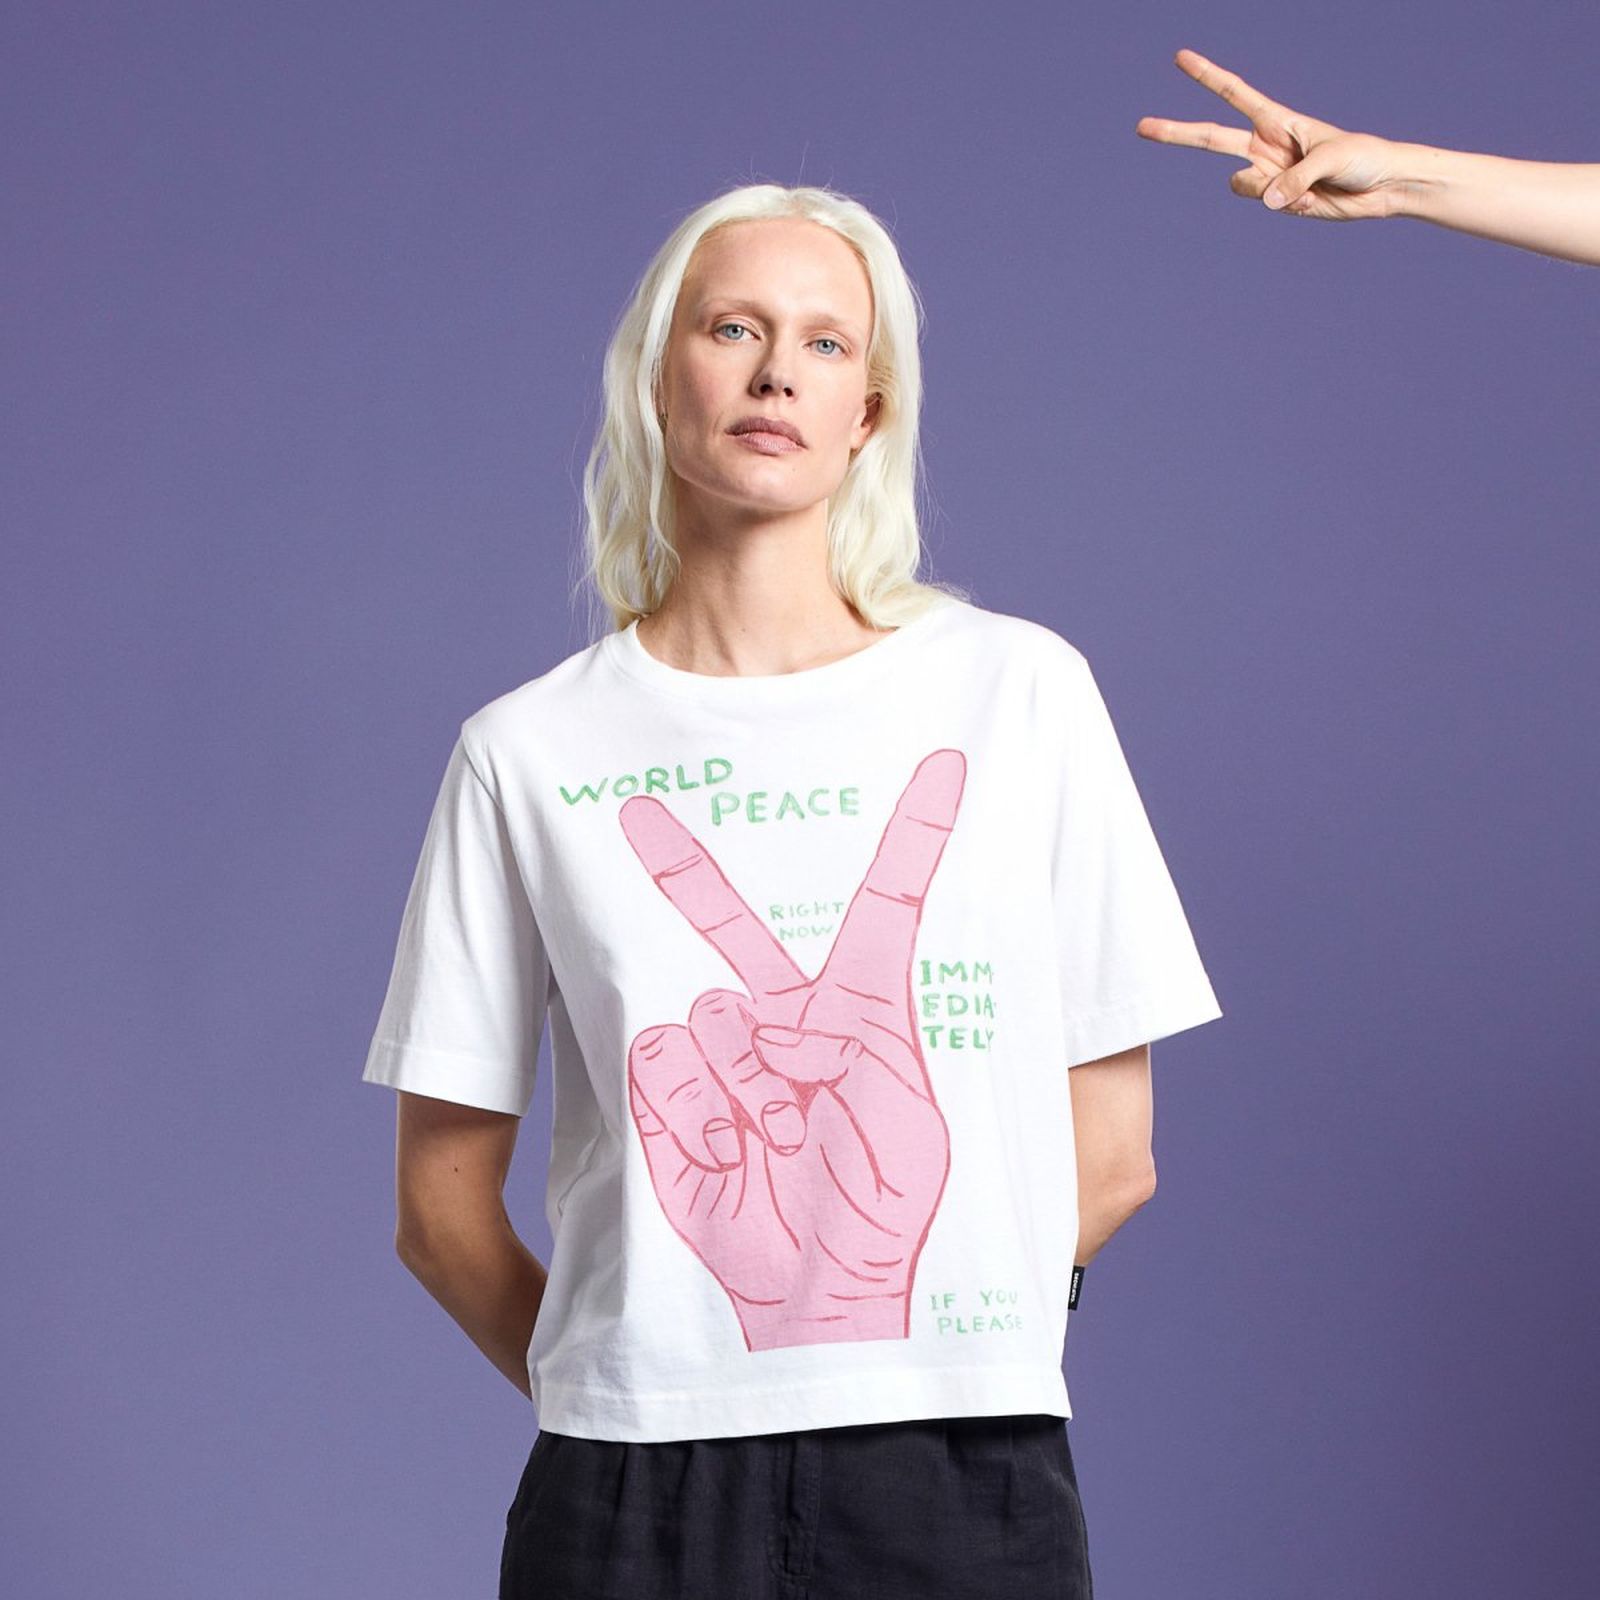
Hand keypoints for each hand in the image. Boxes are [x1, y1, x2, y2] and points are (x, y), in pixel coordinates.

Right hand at [619, 748, 966, 1351]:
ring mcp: (724, 1056)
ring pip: (713, 1011)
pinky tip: (729, 1154)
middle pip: (730, 920)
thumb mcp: (913, 1120)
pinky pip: (664, 1061)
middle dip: (685, 865)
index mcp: (862, 1007)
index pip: (884, 905)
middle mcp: (785, 1017)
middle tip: (634, 812)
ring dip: (750, 1080)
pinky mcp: (670, 1097)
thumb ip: (859, 1044)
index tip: (945, 762)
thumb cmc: (888, 1209)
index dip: (915, 833)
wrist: (824, 1293)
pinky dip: (695, 1108)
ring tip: (780, 1138)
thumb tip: (773, 1021)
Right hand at [1137, 47, 1412, 219]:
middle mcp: (1264, 147)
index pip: (1234, 94)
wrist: (1382, 187)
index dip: (1207, 76)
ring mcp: (1268, 176)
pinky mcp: (1276, 202)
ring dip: (1265, 189)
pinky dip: (1289, 206)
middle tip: (1141, 126)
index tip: (1180, 58)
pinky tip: (1312, 200)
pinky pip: (1266, 205)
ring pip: (1240, 185)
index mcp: (1277, 121)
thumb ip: (1296, 178)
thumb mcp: (1332, 158)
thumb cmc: (1362, 157)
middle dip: (1176, 132)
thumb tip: (1267, 201)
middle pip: (1209, 138)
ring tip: (1302, 191)